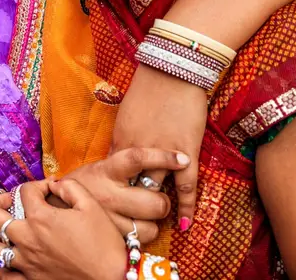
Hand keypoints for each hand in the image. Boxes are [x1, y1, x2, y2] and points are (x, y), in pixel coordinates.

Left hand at [0, 179, 126, 279]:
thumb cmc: (105, 244)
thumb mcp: (92, 206)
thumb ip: (70, 188)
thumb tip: (55, 184)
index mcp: (41, 218)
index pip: (24, 191)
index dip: (37, 185)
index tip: (49, 189)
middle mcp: (27, 239)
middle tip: (5, 201)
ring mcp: (25, 262)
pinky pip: (3, 275)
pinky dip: (2, 266)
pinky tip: (10, 259)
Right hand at [62, 147, 188, 242]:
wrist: (52, 206)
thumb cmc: (85, 184)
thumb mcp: (100, 167)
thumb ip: (124, 165)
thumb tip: (159, 158)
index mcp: (105, 170)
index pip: (137, 159)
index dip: (162, 158)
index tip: (183, 159)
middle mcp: (107, 195)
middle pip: (155, 202)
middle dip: (162, 202)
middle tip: (157, 199)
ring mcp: (108, 219)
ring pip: (151, 227)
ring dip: (154, 223)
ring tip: (144, 216)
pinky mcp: (109, 237)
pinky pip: (139, 241)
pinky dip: (142, 236)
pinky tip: (135, 227)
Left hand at [113, 63, 205, 230]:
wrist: (172, 70)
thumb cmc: (148, 88)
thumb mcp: (126, 115)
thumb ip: (123, 138)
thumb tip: (120, 156)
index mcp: (120, 142)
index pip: (112, 176)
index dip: (111, 193)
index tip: (109, 206)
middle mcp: (138, 152)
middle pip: (130, 188)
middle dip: (128, 206)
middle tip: (129, 221)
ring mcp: (162, 154)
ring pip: (155, 190)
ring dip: (156, 207)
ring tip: (155, 221)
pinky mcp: (185, 152)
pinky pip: (186, 186)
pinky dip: (185, 207)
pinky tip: (184, 224)